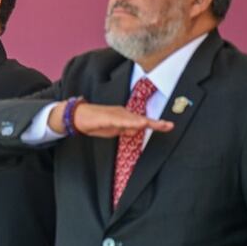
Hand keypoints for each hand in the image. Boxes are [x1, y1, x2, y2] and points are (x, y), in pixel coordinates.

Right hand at [48, 101, 173, 137]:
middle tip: (169, 125)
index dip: (155, 124)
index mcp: (125, 117)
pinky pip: (121, 120)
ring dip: (146, 123)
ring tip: (159, 125)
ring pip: (133, 119)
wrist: (77, 116)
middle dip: (155, 123)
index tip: (168, 126)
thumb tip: (137, 132)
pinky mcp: (107, 117)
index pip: (142, 121)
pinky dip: (131, 122)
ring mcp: (115, 114)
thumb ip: (125, 130)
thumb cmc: (95, 123)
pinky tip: (139, 124)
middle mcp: (123, 113)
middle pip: (141, 119)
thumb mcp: (113, 130)